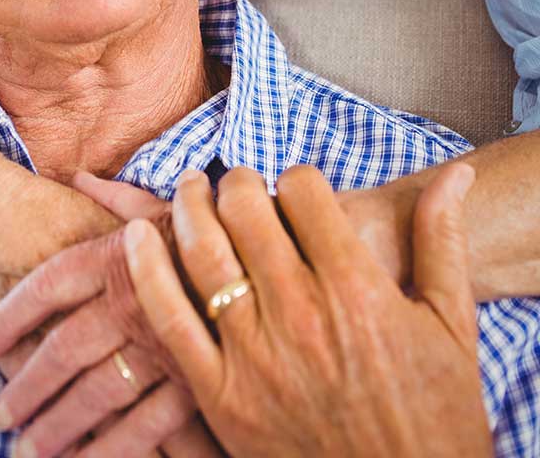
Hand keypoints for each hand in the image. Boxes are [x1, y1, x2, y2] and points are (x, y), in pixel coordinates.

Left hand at [0, 175, 210, 456]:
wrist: (290, 248)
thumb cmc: (222, 226)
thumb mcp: (167, 204)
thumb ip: (117, 200)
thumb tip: (77, 178)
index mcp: (119, 254)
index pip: (47, 286)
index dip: (9, 317)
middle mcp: (134, 299)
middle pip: (61, 349)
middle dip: (25, 387)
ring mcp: (165, 344)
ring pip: (97, 395)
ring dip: (58, 426)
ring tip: (28, 451)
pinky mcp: (198, 381)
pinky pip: (147, 426)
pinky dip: (116, 449)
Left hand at [125, 162, 492, 457]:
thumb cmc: (436, 416)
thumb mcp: (453, 325)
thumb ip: (444, 242)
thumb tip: (456, 177)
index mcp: (357, 289)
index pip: (303, 190)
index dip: (297, 178)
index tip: (298, 189)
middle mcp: (301, 313)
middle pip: (245, 209)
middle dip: (238, 182)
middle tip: (238, 183)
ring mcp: (255, 355)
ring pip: (203, 251)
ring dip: (190, 205)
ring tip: (190, 187)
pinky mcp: (221, 396)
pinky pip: (169, 318)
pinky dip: (147, 269)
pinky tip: (137, 234)